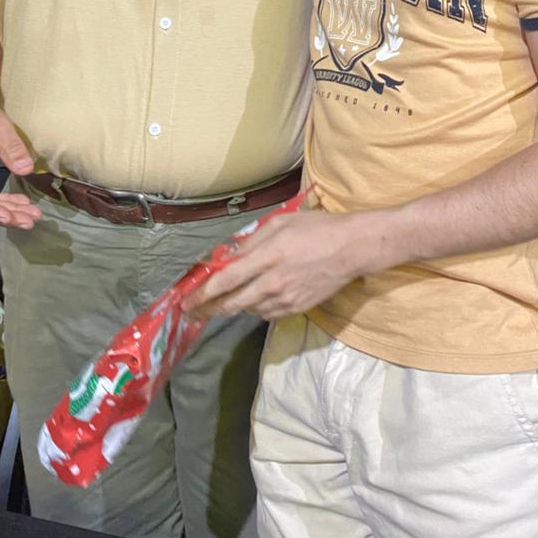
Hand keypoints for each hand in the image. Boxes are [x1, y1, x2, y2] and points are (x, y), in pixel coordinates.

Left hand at [183, 210, 375, 321]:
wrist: (351, 249)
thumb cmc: (316, 228)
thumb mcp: (280, 223)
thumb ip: (252, 241)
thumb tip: (229, 256)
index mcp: (267, 257)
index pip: (225, 281)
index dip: (202, 294)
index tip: (186, 301)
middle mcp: (273, 283)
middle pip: (231, 303)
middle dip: (208, 310)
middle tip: (192, 312)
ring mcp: (285, 299)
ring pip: (248, 310)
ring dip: (232, 306)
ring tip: (222, 302)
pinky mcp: (296, 309)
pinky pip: (266, 314)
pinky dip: (255, 308)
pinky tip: (253, 299)